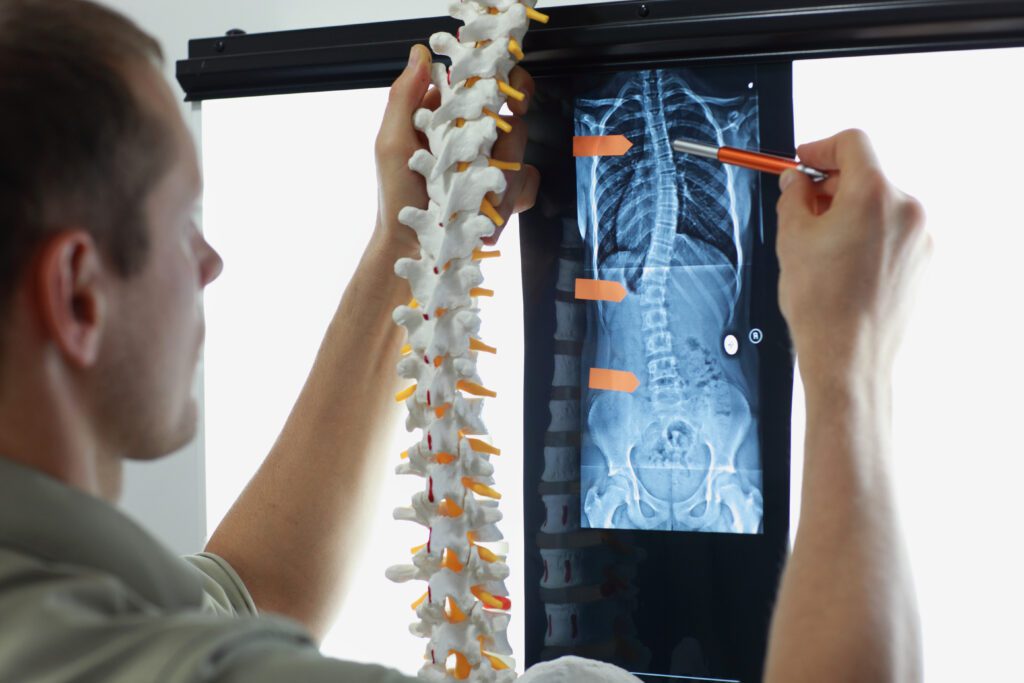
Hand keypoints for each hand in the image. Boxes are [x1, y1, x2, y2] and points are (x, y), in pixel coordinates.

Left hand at [373, 44, 539, 254]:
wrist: (412, 248)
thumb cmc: (396, 196)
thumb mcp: (390, 144)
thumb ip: (404, 97)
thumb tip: (421, 53)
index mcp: (449, 117)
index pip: (486, 84)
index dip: (508, 83)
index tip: (512, 101)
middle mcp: (474, 138)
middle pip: (513, 122)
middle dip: (507, 144)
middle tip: (495, 160)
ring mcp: (491, 166)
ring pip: (522, 158)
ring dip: (503, 184)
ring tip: (481, 206)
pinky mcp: (504, 194)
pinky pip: (527, 187)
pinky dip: (512, 203)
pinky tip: (490, 219)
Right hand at [776, 129, 930, 386]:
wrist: (847, 356)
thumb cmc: (821, 304)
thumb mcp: (791, 238)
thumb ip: (793, 196)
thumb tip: (796, 181)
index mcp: (874, 195)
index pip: (852, 143)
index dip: (820, 148)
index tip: (802, 162)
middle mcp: (906, 210)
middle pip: (866, 174)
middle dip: (832, 186)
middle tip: (802, 208)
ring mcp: (919, 237)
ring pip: (879, 205)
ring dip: (850, 212)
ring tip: (821, 245)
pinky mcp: (922, 261)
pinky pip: (892, 232)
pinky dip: (867, 235)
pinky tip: (842, 263)